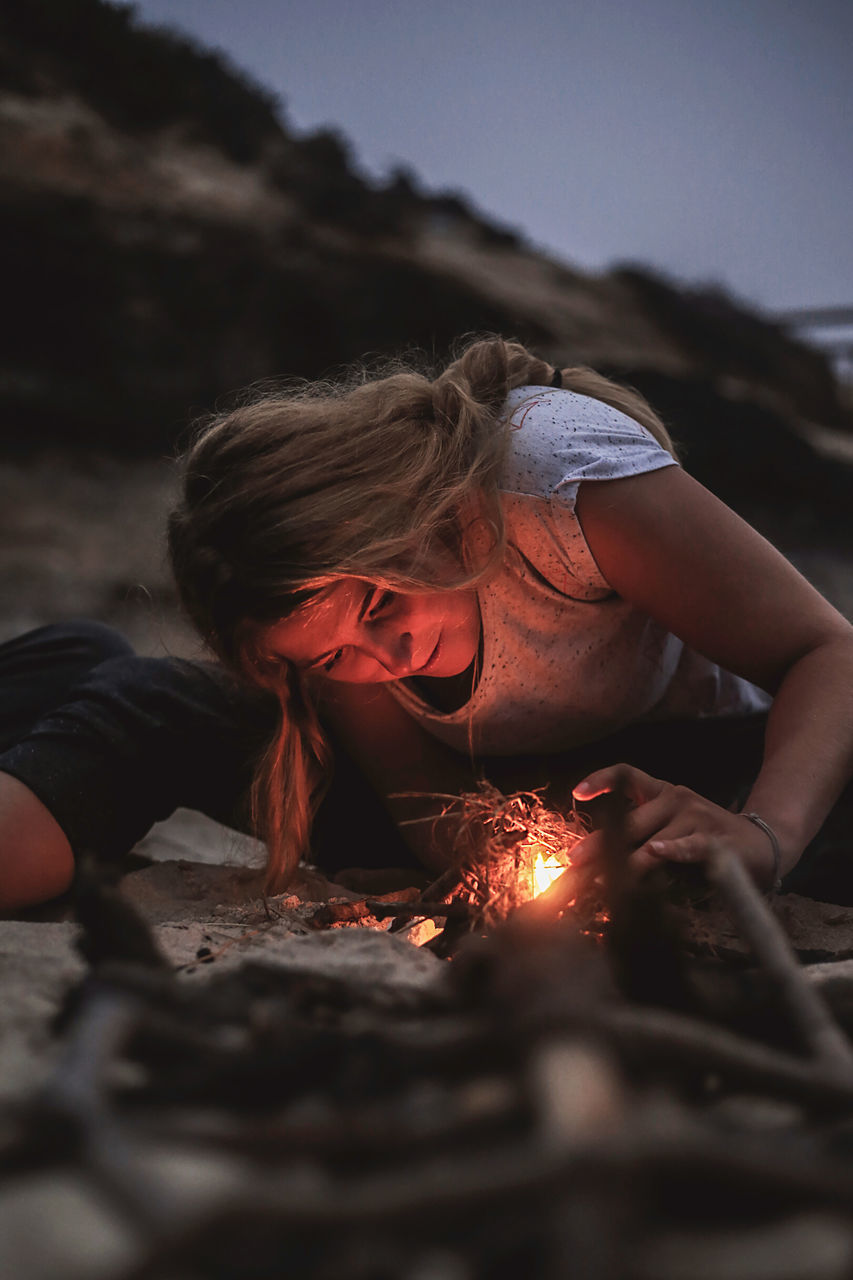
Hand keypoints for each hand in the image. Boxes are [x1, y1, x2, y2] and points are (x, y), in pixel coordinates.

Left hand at [570, 764, 777, 888]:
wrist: (761, 842)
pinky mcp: (715, 839)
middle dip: (599, 844)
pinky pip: (689, 846)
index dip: (601, 780)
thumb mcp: (671, 823)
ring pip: (653, 840)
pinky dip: (672, 851)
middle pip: (629, 820)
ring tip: (607, 880)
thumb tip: (596, 852)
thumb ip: (640, 830)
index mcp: (662, 792)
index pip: (627, 775)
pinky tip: (656, 854)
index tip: (577, 793)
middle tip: (576, 861)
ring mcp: (696, 817)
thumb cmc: (707, 835)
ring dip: (629, 862)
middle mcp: (676, 799)